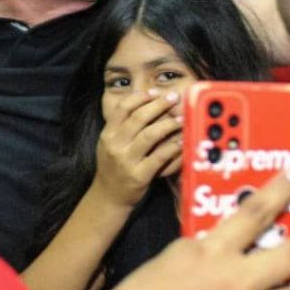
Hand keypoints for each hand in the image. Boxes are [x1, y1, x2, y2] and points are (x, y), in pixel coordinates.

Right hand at [93, 90, 181, 208]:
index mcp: (107, 134)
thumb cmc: (113, 167)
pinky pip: (159, 156)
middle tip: (174, 98)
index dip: (141, 97)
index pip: (123, 108)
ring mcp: (126, 160)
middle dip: (159, 105)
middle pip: (138, 117)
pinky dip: (173, 147)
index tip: (156, 92)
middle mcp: (115, 145)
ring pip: (150, 135)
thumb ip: (123, 126)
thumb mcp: (110, 144)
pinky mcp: (139, 175)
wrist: (108, 197)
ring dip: (168, 124)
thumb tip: (147, 104)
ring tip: (181, 119)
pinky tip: (182, 140)